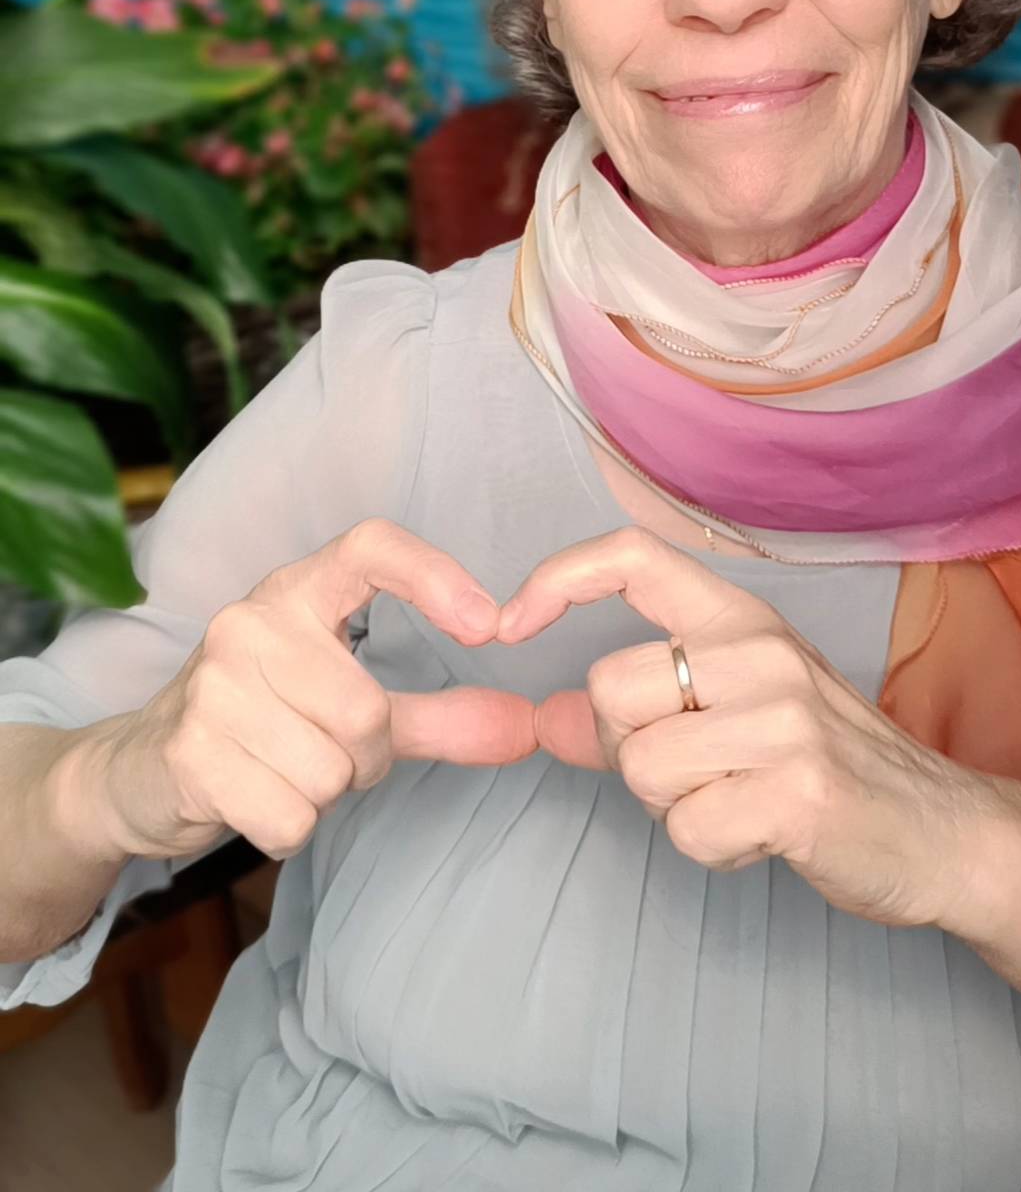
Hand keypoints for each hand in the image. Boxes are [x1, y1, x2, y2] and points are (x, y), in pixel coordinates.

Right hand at [92, 518, 537, 863]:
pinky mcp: (192, 750)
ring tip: (282, 769)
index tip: (490, 624)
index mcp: (296, 591)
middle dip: (365, 756)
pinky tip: (254, 798)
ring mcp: (214, 684)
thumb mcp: (348, 705)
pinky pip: (291, 816)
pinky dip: (288, 828)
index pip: (370, 547)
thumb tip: (527, 728)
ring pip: (332, 771)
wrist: (138, 768)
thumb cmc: (263, 724)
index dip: (434, 576)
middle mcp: (251, 621)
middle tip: (324, 750)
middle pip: (367, 711)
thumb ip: (439, 715)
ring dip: (323, 794)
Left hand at [498, 526, 1005, 932]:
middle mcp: (760, 652)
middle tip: (697, 770)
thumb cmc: (827, 764)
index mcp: (740, 618)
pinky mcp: (799, 790)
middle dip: (630, 748)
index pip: (631, 556)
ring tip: (738, 799)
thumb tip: (544, 717)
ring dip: (674, 806)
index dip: (556, 579)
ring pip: (642, 766)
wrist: (941, 831)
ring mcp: (784, 718)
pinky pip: (688, 828)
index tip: (507, 624)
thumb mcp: (734, 714)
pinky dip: (713, 846)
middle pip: (611, 689)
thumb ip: (634, 714)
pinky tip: (762, 833)